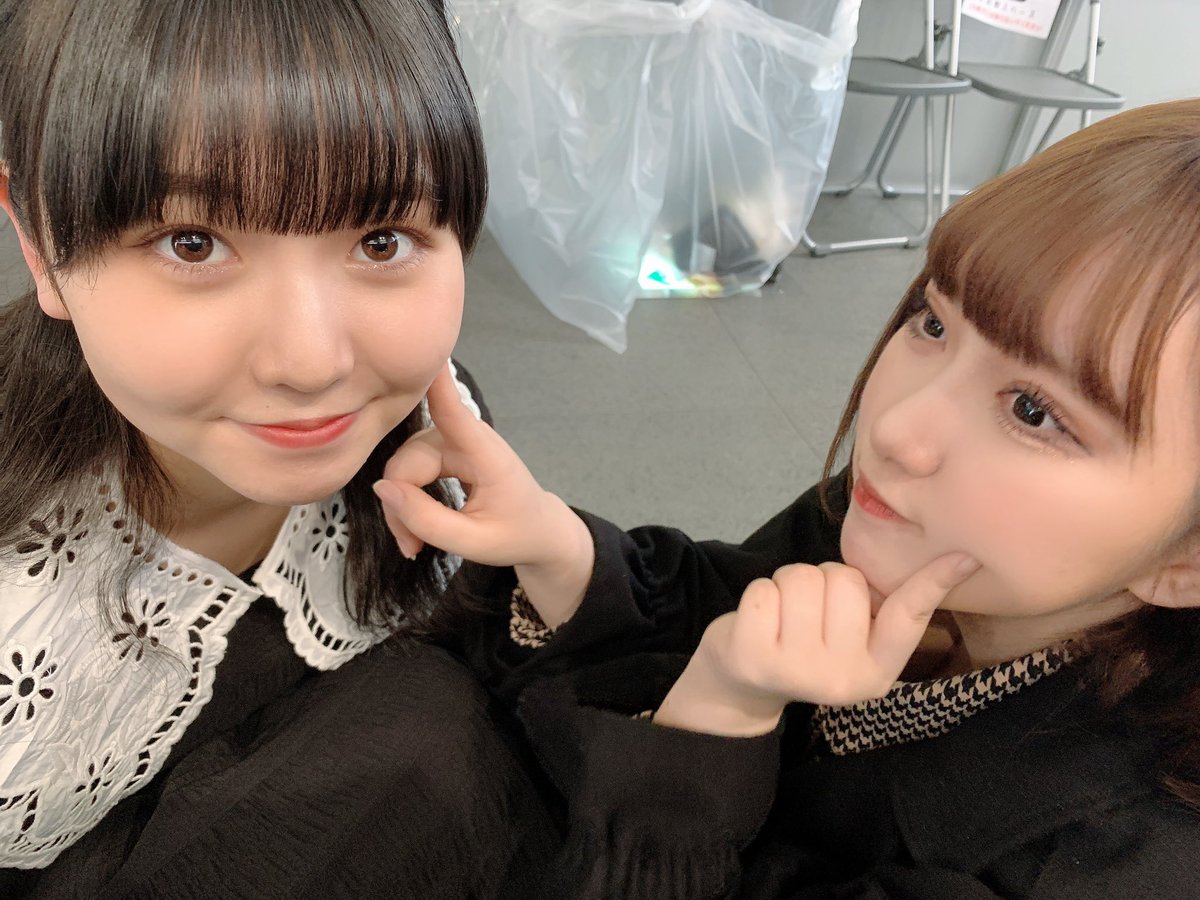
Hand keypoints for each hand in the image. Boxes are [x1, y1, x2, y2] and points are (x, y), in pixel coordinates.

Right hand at [373, 363, 592, 627]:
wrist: (540, 533)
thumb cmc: (517, 534)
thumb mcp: (474, 543)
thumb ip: (427, 520)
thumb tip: (381, 489)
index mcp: (486, 455)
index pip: (454, 411)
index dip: (436, 382)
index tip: (427, 348)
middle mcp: (467, 439)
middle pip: (407, 461)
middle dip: (400, 505)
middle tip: (411, 547)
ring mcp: (452, 443)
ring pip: (401, 467)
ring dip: (401, 508)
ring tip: (415, 544)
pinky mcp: (442, 452)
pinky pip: (408, 471)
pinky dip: (406, 502)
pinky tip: (414, 531)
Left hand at [653, 554, 978, 735]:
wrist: (743, 686)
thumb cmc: (805, 645)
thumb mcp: (851, 641)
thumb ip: (883, 611)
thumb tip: (953, 562)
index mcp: (877, 672)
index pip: (909, 617)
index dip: (935, 582)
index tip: (966, 554)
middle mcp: (844, 679)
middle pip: (846, 580)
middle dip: (823, 579)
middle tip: (809, 612)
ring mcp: (799, 671)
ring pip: (803, 578)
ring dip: (788, 583)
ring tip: (783, 615)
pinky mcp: (755, 657)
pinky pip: (764, 589)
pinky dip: (759, 592)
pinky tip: (758, 622)